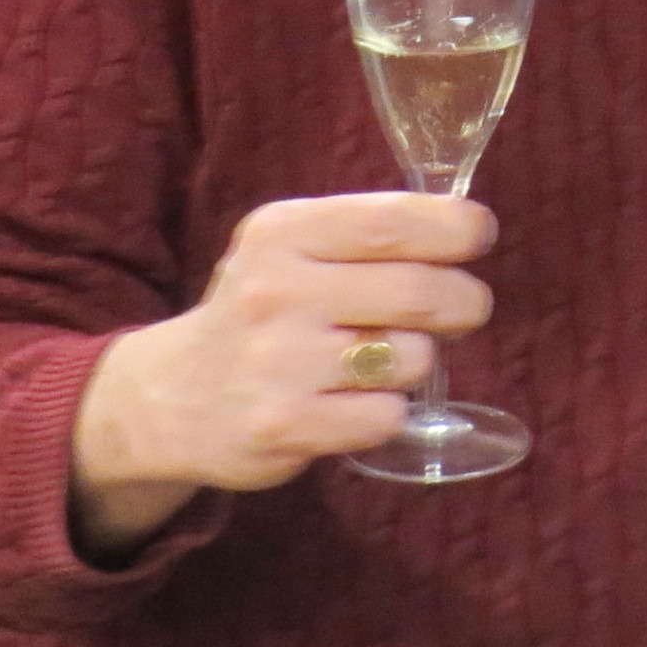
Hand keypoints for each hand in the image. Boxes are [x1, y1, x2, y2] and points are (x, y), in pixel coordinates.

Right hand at [69, 193, 495, 553]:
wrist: (168, 398)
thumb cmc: (262, 311)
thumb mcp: (292, 247)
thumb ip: (368, 231)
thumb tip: (469, 228)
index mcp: (284, 232)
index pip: (393, 221)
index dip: (456, 228)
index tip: (479, 236)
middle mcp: (276, 290)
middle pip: (419, 291)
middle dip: (464, 302)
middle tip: (464, 309)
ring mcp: (278, 362)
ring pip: (411, 357)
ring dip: (419, 361)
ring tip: (384, 360)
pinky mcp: (284, 425)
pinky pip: (386, 416)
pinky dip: (389, 413)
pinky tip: (356, 403)